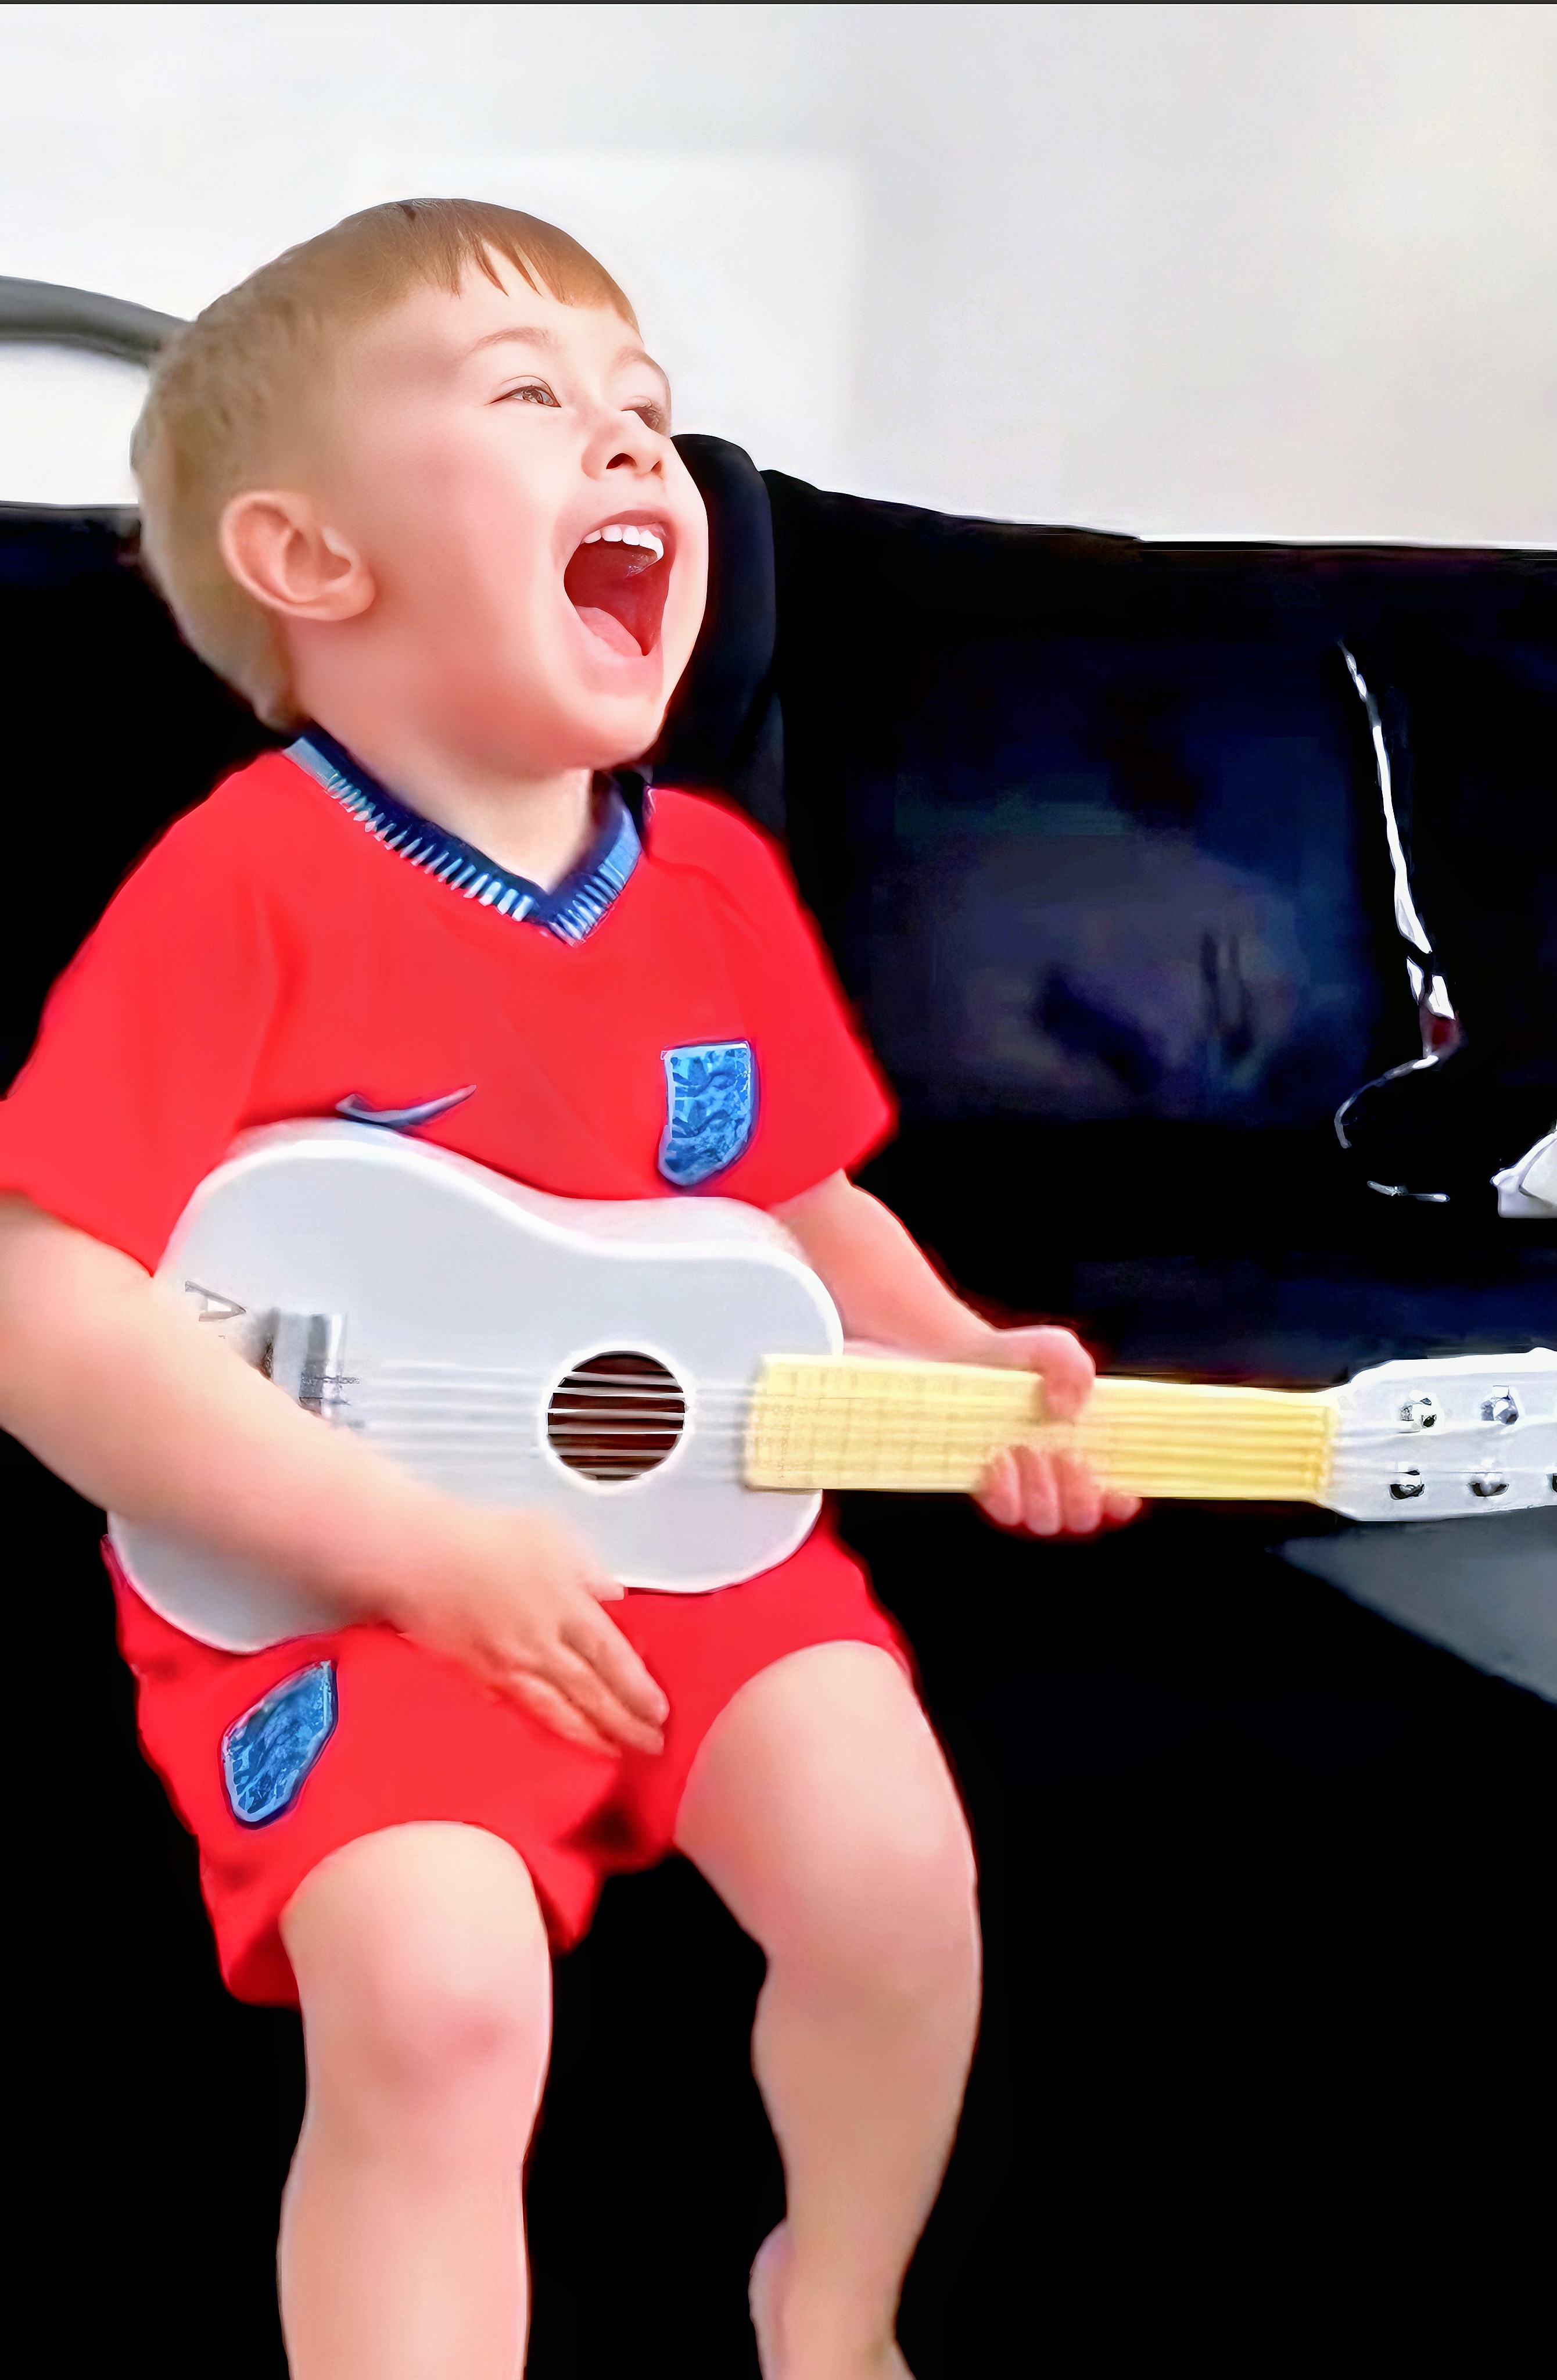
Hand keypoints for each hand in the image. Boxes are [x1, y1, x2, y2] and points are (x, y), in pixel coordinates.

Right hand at [374, 1502, 667, 1756]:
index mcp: (566, 1605)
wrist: (416, 1555)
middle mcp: (541, 1644)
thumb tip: (613, 1596)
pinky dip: (539, 1728)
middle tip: (651, 1747)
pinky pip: (516, 1708)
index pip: (613, 1658)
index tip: (660, 1712)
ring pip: (556, 1712)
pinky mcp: (476, 1676)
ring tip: (612, 1754)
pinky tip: (553, 1738)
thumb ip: (587, 1570)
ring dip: (588, 1737)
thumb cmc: (483, 1537)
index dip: (638, 1690)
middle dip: (624, 1725)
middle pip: (591, 1694)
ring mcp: (507, 1666)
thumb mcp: (550, 1535)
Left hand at [970, 1324, 1142, 1537]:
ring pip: (1045, 1520)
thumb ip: (1073, 1367)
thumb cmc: (1017, 1359)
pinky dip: (1007, 1490)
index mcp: (1087, 1454)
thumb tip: (1065, 1410)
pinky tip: (1000, 1458)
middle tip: (1065, 1454)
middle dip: (1079, 1493)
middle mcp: (1057, 1481)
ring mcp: (1021, 1490)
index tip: (1116, 1487)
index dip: (1120, 1502)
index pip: (1116, 1499)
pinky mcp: (985, 1490)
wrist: (958, 1359)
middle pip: (1082, 1518)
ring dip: (1042, 1490)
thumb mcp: (1054, 1348)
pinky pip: (1005, 1512)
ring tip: (1026, 1448)